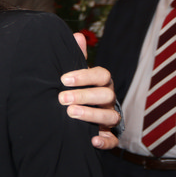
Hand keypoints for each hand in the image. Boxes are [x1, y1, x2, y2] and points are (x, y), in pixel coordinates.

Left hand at [61, 35, 119, 149]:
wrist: (77, 115)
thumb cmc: (77, 90)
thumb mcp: (76, 74)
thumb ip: (76, 58)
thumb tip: (77, 35)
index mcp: (102, 83)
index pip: (102, 75)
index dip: (85, 76)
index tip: (63, 79)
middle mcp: (108, 99)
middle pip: (106, 95)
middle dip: (85, 95)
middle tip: (62, 98)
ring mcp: (109, 117)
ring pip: (111, 116)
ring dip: (91, 114)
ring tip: (71, 113)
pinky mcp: (108, 135)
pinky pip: (113, 140)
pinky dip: (105, 141)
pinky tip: (92, 140)